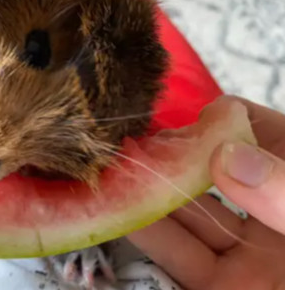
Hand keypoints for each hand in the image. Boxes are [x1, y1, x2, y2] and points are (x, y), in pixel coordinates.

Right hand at [128, 96, 284, 289]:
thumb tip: (227, 155)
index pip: (260, 132)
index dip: (224, 120)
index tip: (189, 123)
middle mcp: (272, 214)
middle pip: (212, 172)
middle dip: (171, 156)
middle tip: (128, 145)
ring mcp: (247, 256)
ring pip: (189, 214)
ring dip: (150, 194)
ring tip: (112, 174)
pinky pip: (179, 259)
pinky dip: (149, 236)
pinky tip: (121, 214)